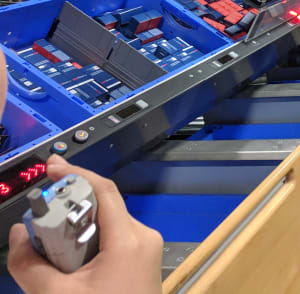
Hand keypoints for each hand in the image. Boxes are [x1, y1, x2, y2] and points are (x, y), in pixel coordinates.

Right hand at [8, 155, 162, 293]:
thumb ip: (29, 264)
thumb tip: (18, 234)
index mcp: (129, 239)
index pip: (104, 191)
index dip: (75, 175)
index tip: (51, 168)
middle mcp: (144, 237)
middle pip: (104, 206)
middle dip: (70, 208)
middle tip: (41, 219)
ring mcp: (146, 249)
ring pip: (107, 223)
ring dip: (78, 228)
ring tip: (51, 249)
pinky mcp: (143, 261)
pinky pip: (114, 239)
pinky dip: (89, 242)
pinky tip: (69, 261)